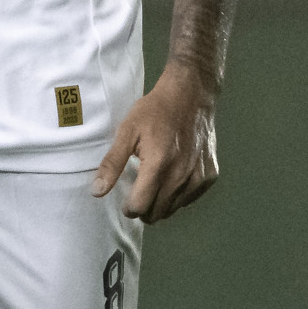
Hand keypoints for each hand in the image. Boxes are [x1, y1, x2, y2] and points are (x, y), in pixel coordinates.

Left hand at [94, 66, 216, 222]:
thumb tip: (97, 191)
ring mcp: (198, 177)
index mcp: (158, 165)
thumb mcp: (127, 131)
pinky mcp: (210, 175)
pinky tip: (175, 175)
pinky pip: (190, 198)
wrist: (191, 95)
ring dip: (162, 202)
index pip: (140, 207)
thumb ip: (112, 163)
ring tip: (157, 181)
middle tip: (140, 189)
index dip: (129, 207)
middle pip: (157, 213)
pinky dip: (180, 194)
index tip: (127, 198)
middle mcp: (180, 175)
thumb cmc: (155, 110)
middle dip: (145, 207)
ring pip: (174, 209)